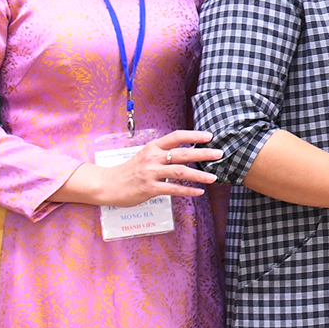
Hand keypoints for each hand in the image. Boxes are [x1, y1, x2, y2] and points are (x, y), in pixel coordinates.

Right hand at [71, 130, 220, 206]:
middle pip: (182, 153)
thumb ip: (163, 155)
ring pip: (180, 171)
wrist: (109, 184)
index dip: (193, 135)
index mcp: (153, 147)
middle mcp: (153, 157)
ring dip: (199, 175)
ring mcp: (151, 172)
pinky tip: (198, 192)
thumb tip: (185, 154)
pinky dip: (188, 191)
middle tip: (219, 153)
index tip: (209, 136)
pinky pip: (173, 189)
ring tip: (214, 177)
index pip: (176, 137)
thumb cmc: (129, 171)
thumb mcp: (145, 157)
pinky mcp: (150, 188)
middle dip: (203, 153)